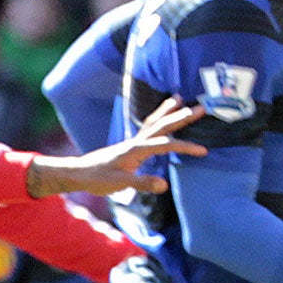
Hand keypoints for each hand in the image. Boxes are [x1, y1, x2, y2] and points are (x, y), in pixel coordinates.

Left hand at [27, 100, 207, 196]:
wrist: (79, 173)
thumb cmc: (98, 179)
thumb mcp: (120, 184)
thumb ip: (142, 183)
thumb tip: (165, 184)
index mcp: (136, 149)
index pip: (166, 145)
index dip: (185, 147)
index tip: (203, 150)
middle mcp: (136, 142)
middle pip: (163, 125)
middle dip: (183, 117)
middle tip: (202, 108)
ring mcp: (134, 142)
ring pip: (155, 122)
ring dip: (169, 111)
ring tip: (180, 98)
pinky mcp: (132, 145)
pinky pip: (148, 127)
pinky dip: (158, 117)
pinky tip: (162, 115)